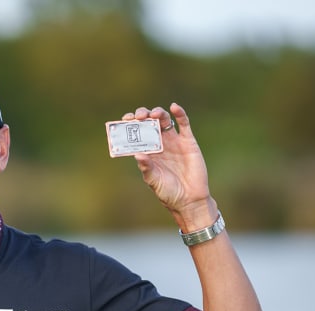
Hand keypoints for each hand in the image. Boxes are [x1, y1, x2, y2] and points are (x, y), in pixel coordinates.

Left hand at [122, 103, 215, 227]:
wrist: (189, 199)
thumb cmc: (168, 192)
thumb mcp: (153, 180)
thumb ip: (146, 168)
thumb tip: (137, 154)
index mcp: (147, 151)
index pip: (136, 133)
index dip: (130, 124)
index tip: (125, 120)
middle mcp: (159, 143)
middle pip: (149, 122)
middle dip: (142, 115)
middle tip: (138, 117)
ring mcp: (174, 141)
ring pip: (164, 120)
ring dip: (158, 113)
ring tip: (153, 114)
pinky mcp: (188, 141)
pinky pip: (184, 124)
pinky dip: (180, 113)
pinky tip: (174, 107)